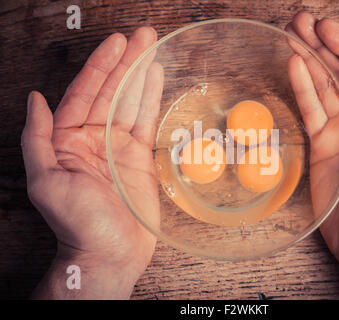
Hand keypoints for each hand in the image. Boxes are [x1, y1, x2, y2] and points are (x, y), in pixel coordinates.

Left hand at [21, 27, 163, 298]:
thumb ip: (38, 138)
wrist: (110, 253)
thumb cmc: (77, 223)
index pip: (85, 93)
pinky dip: (152, 99)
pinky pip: (146, 121)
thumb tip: (35, 99)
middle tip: (145, 36)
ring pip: (131, 102)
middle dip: (127, 62)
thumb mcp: (46, 181)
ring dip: (141, 75)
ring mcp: (118, 146)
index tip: (118, 43)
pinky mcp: (140, 157)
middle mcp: (93, 138)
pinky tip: (157, 79)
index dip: (102, 66)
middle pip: (111, 92)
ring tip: (153, 48)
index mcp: (67, 140)